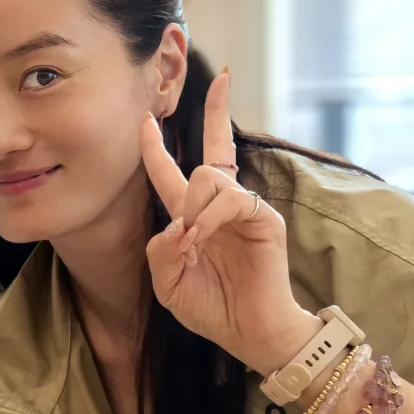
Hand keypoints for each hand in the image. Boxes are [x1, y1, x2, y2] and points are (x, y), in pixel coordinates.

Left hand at [139, 70, 318, 375]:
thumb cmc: (211, 308)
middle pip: (215, 149)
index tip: (149, 118)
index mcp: (193, 218)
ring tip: (193, 242)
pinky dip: (210, 218)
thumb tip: (177, 222)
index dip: (158, 147)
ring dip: (192, 207)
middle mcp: (219, 207)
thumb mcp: (167, 282)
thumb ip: (161, 250)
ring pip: (208, 177)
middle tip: (222, 80)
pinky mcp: (264, 219)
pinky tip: (202, 239)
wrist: (248, 333)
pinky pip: (230, 200)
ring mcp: (243, 210)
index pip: (173, 173)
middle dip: (216, 113)